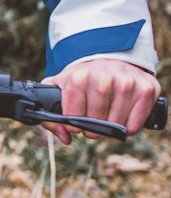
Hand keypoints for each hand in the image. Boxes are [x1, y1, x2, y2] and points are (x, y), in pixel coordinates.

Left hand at [43, 58, 161, 145]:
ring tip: (107, 119)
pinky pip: (136, 123)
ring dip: (111, 128)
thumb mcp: (61, 88)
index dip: (74, 124)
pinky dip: (129, 128)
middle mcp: (104, 78)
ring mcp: (127, 83)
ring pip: (117, 123)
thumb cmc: (84, 79)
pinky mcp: (146, 89)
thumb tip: (65, 137)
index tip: (75, 125)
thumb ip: (51, 115)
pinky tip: (124, 119)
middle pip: (96, 120)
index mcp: (79, 77)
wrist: (111, 60)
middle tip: (92, 125)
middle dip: (92, 128)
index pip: (74, 114)